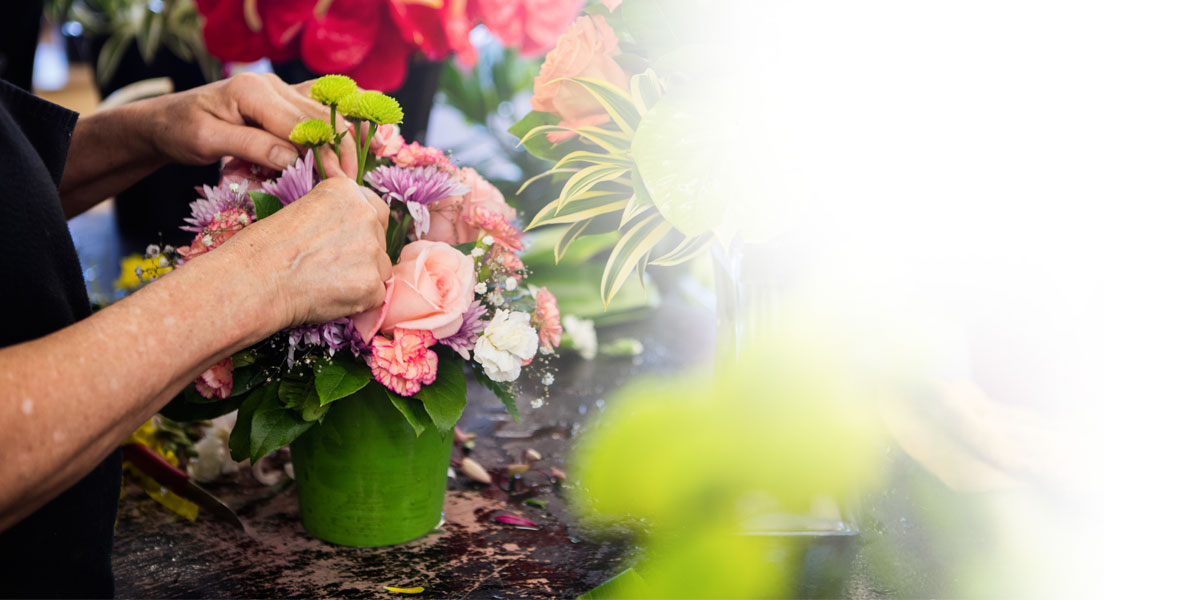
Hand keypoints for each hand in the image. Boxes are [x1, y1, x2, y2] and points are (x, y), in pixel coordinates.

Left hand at [137, 72, 359, 174]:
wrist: (166, 119)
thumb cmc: (181, 130)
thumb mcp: (208, 141)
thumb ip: (251, 146)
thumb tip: (293, 158)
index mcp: (252, 91)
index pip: (299, 124)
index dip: (323, 152)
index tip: (338, 180)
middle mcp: (272, 84)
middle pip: (320, 114)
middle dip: (342, 145)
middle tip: (354, 179)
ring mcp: (280, 90)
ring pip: (327, 106)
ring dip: (350, 128)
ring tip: (378, 148)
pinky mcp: (283, 100)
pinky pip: (320, 104)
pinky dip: (343, 115)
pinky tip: (364, 128)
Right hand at [216, 177, 391, 331]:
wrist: (254, 280)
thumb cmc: (264, 248)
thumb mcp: (300, 210)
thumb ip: (334, 216)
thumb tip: (348, 233)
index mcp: (347, 192)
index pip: (374, 209)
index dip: (360, 230)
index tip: (344, 242)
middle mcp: (366, 215)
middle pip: (379, 240)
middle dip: (362, 254)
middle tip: (330, 267)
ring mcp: (373, 251)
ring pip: (380, 268)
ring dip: (361, 277)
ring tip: (325, 283)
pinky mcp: (372, 284)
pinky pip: (376, 295)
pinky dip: (359, 301)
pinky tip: (331, 297)